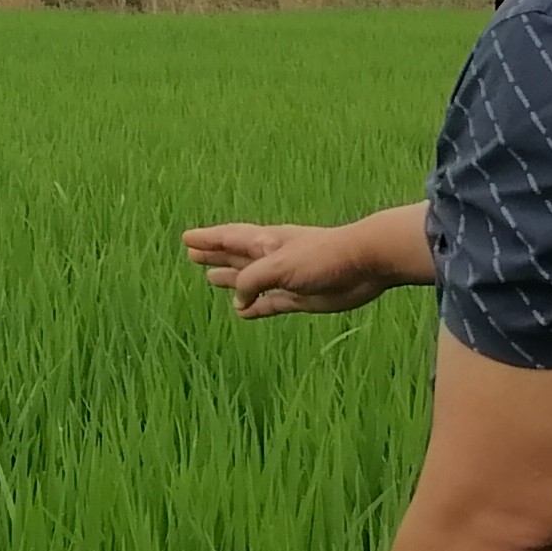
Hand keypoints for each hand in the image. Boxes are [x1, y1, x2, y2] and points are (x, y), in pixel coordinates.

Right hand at [184, 220, 390, 318]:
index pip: (228, 238)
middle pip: (235, 256)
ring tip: (211, 279)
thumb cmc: (322, 257)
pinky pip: (269, 303)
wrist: (364, 263)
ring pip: (250, 280)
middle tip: (192, 255)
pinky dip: (255, 307)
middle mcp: (271, 258)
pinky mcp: (299, 297)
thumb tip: (238, 301)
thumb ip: (252, 280)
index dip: (207, 239)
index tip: (187, 238)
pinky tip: (242, 312)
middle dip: (214, 256)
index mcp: (264, 243)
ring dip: (231, 280)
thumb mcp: (279, 266)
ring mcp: (284, 278)